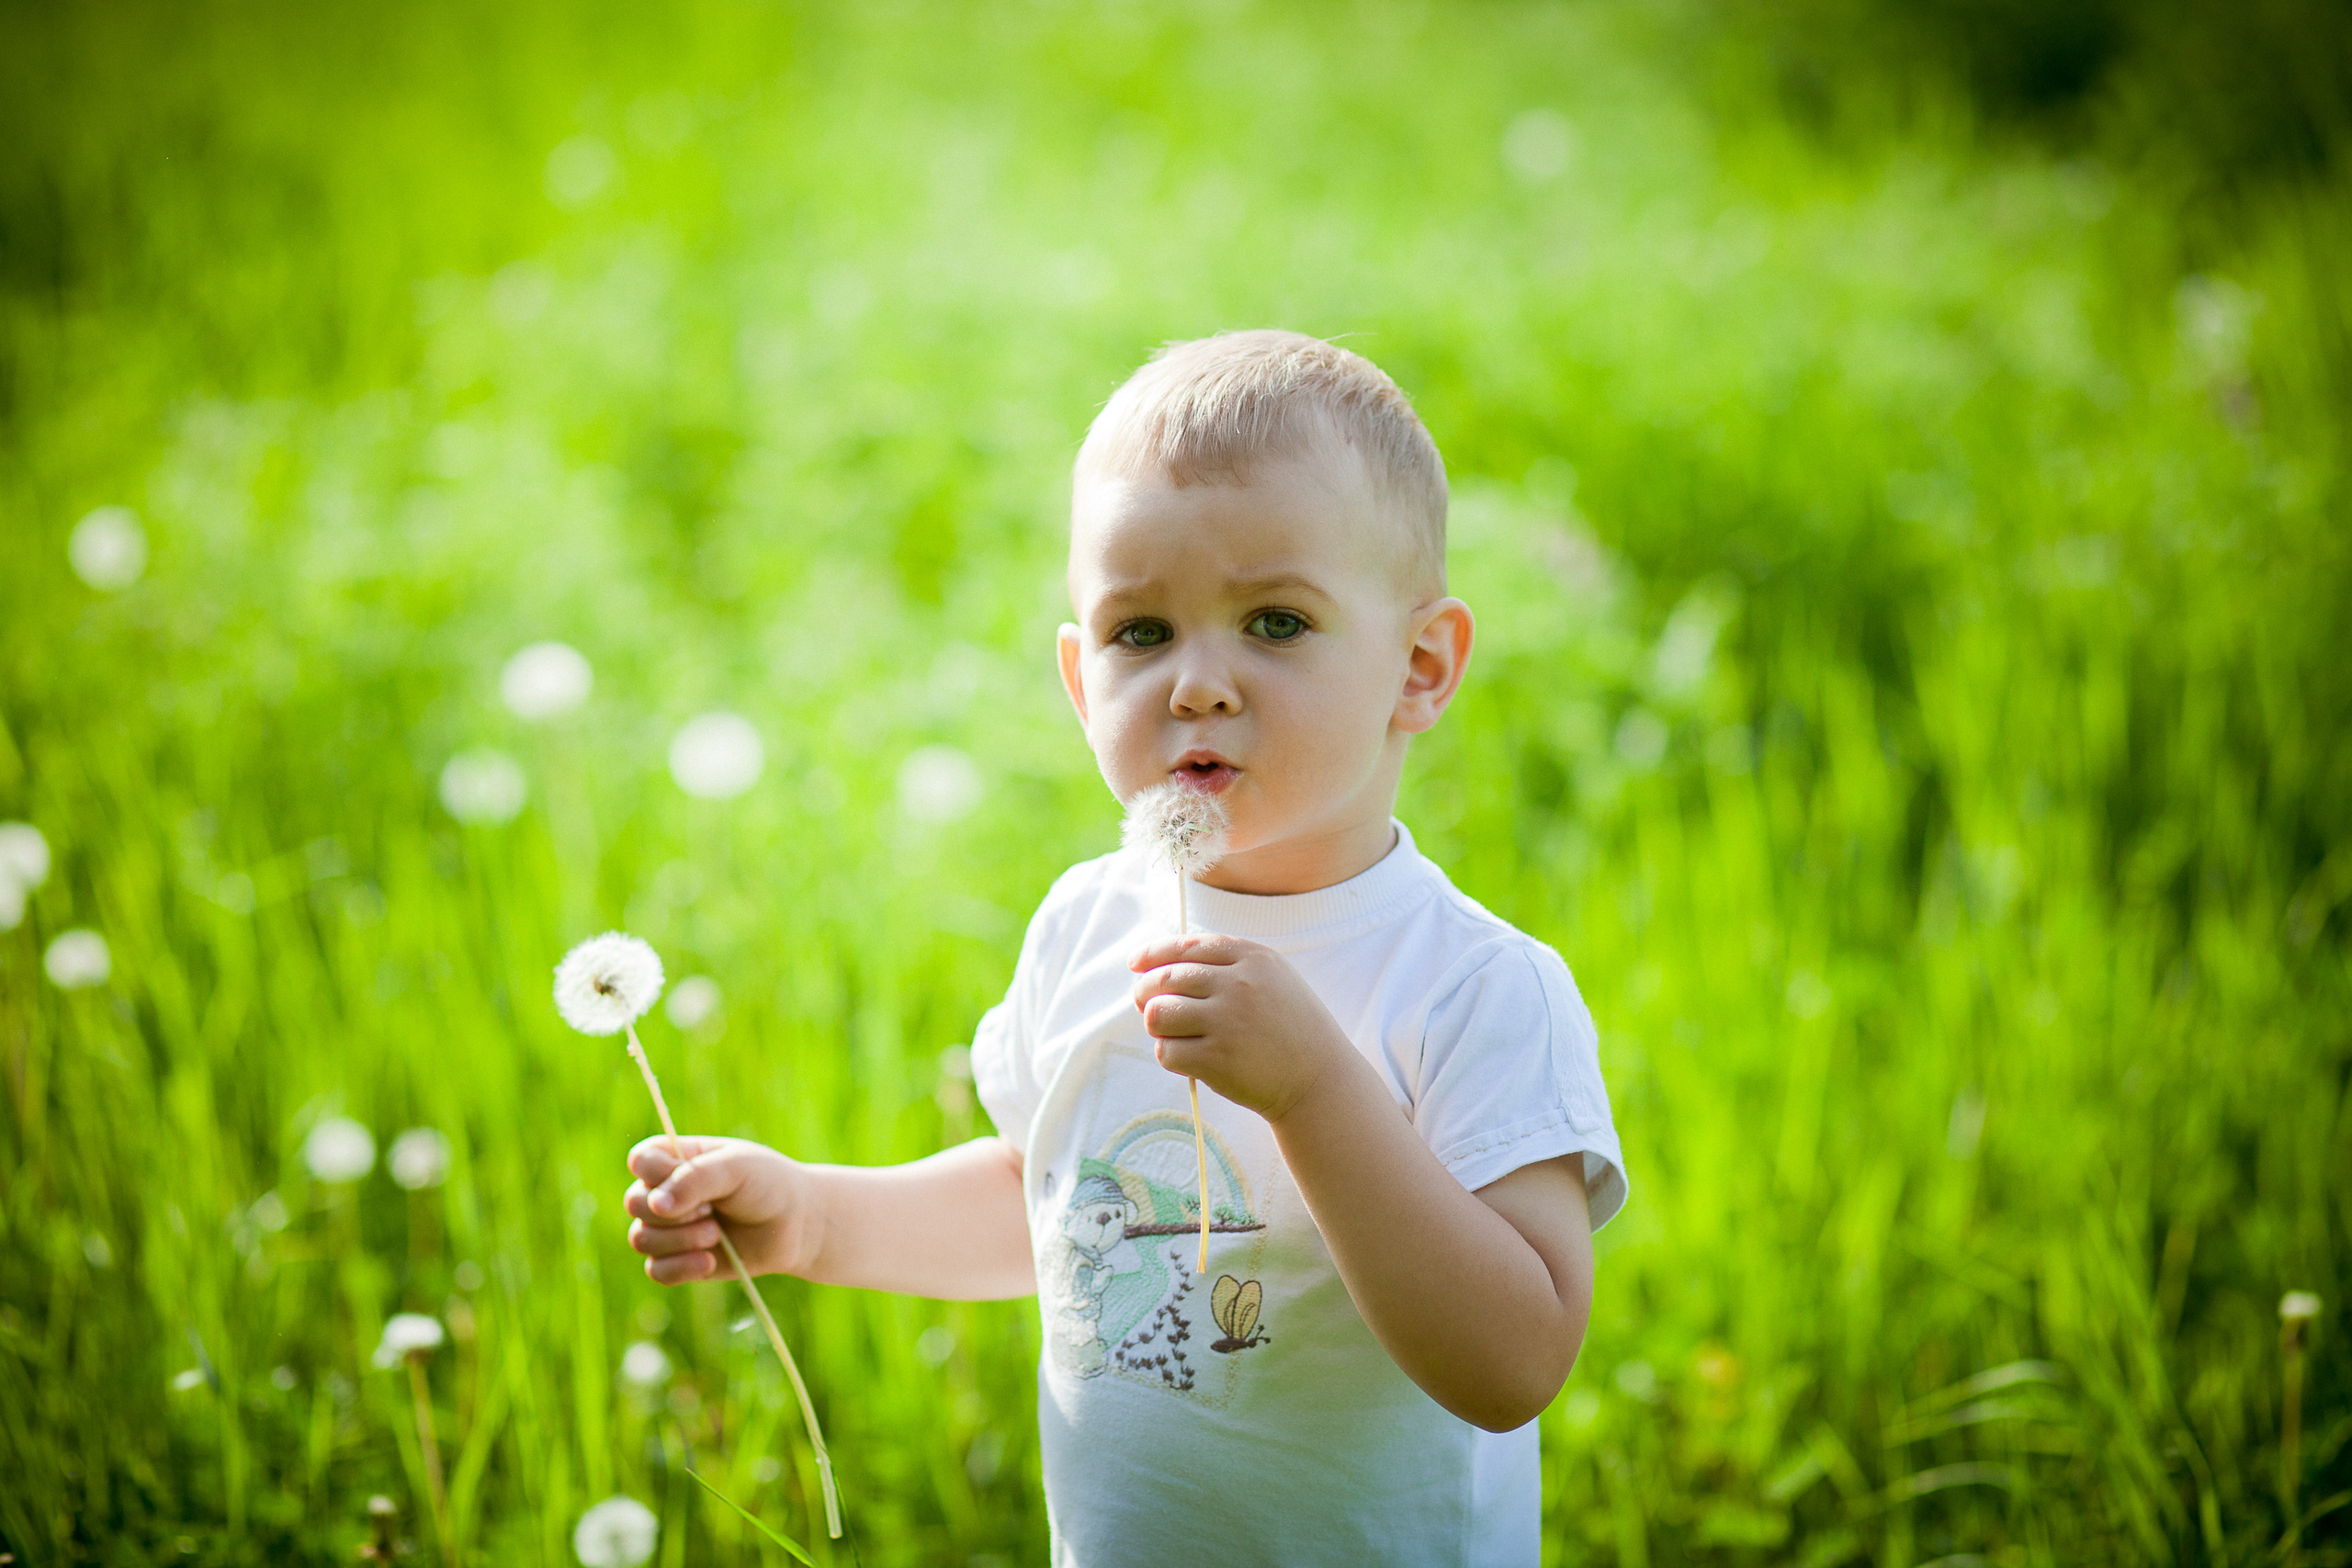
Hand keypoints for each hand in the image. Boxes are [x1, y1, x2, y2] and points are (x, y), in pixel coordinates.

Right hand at [623, 1136, 815, 1285]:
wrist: (796, 1225)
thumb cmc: (768, 1185)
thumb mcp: (737, 1169)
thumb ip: (696, 1179)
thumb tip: (655, 1205)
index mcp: (676, 1158)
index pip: (640, 1160)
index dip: (655, 1173)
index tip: (688, 1177)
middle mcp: (666, 1192)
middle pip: (633, 1202)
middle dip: (673, 1211)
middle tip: (711, 1209)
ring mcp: (670, 1228)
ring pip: (641, 1239)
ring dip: (680, 1240)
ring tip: (716, 1234)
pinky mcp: (679, 1260)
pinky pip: (656, 1271)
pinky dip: (681, 1267)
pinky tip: (709, 1261)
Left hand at [1129, 933, 1357, 1119]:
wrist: (1319, 1079)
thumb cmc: (1290, 1027)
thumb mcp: (1272, 978)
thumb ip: (1227, 963)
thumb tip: (1161, 963)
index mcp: (1252, 958)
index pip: (1187, 946)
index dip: (1154, 953)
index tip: (1136, 963)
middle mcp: (1239, 985)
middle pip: (1164, 979)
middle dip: (1144, 991)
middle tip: (1143, 1004)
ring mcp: (1227, 1022)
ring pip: (1157, 1014)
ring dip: (1156, 1024)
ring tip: (1171, 1032)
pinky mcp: (1216, 1060)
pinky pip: (1167, 1051)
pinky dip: (1169, 1054)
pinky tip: (1187, 1057)